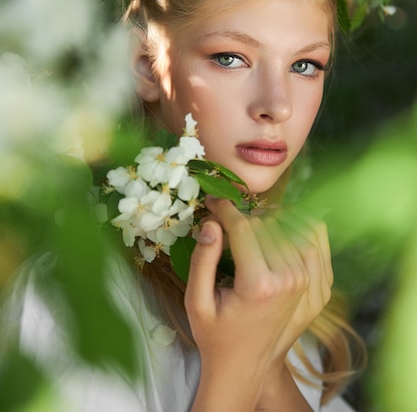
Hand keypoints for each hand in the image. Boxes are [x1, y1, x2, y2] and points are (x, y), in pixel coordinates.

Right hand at [185, 197, 332, 410]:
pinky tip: (270, 229)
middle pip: (264, 224)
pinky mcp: (310, 280)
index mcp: (258, 285)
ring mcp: (302, 279)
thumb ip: (202, 260)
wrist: (244, 366)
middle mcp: (287, 279)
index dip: (224, 210)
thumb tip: (211, 223)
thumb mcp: (197, 301)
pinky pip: (305, 236)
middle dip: (240, 218)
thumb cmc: (216, 334)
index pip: (243, 228)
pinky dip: (288, 226)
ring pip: (284, 226)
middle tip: (221, 224)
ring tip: (241, 230)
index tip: (211, 202)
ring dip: (262, 221)